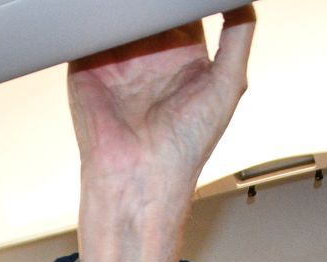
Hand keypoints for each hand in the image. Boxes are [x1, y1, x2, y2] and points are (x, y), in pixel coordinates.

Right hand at [70, 7, 255, 261]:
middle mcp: (152, 55)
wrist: (137, 180)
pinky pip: (89, 28)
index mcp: (185, 57)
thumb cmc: (185, 148)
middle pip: (152, 6)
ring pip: (121, 12)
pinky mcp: (87, 64)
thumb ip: (239, 34)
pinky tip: (110, 12)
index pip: (185, 8)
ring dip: (124, 3)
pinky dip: (94, 15)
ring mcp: (118, 58)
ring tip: (135, 1)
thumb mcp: (229, 83)